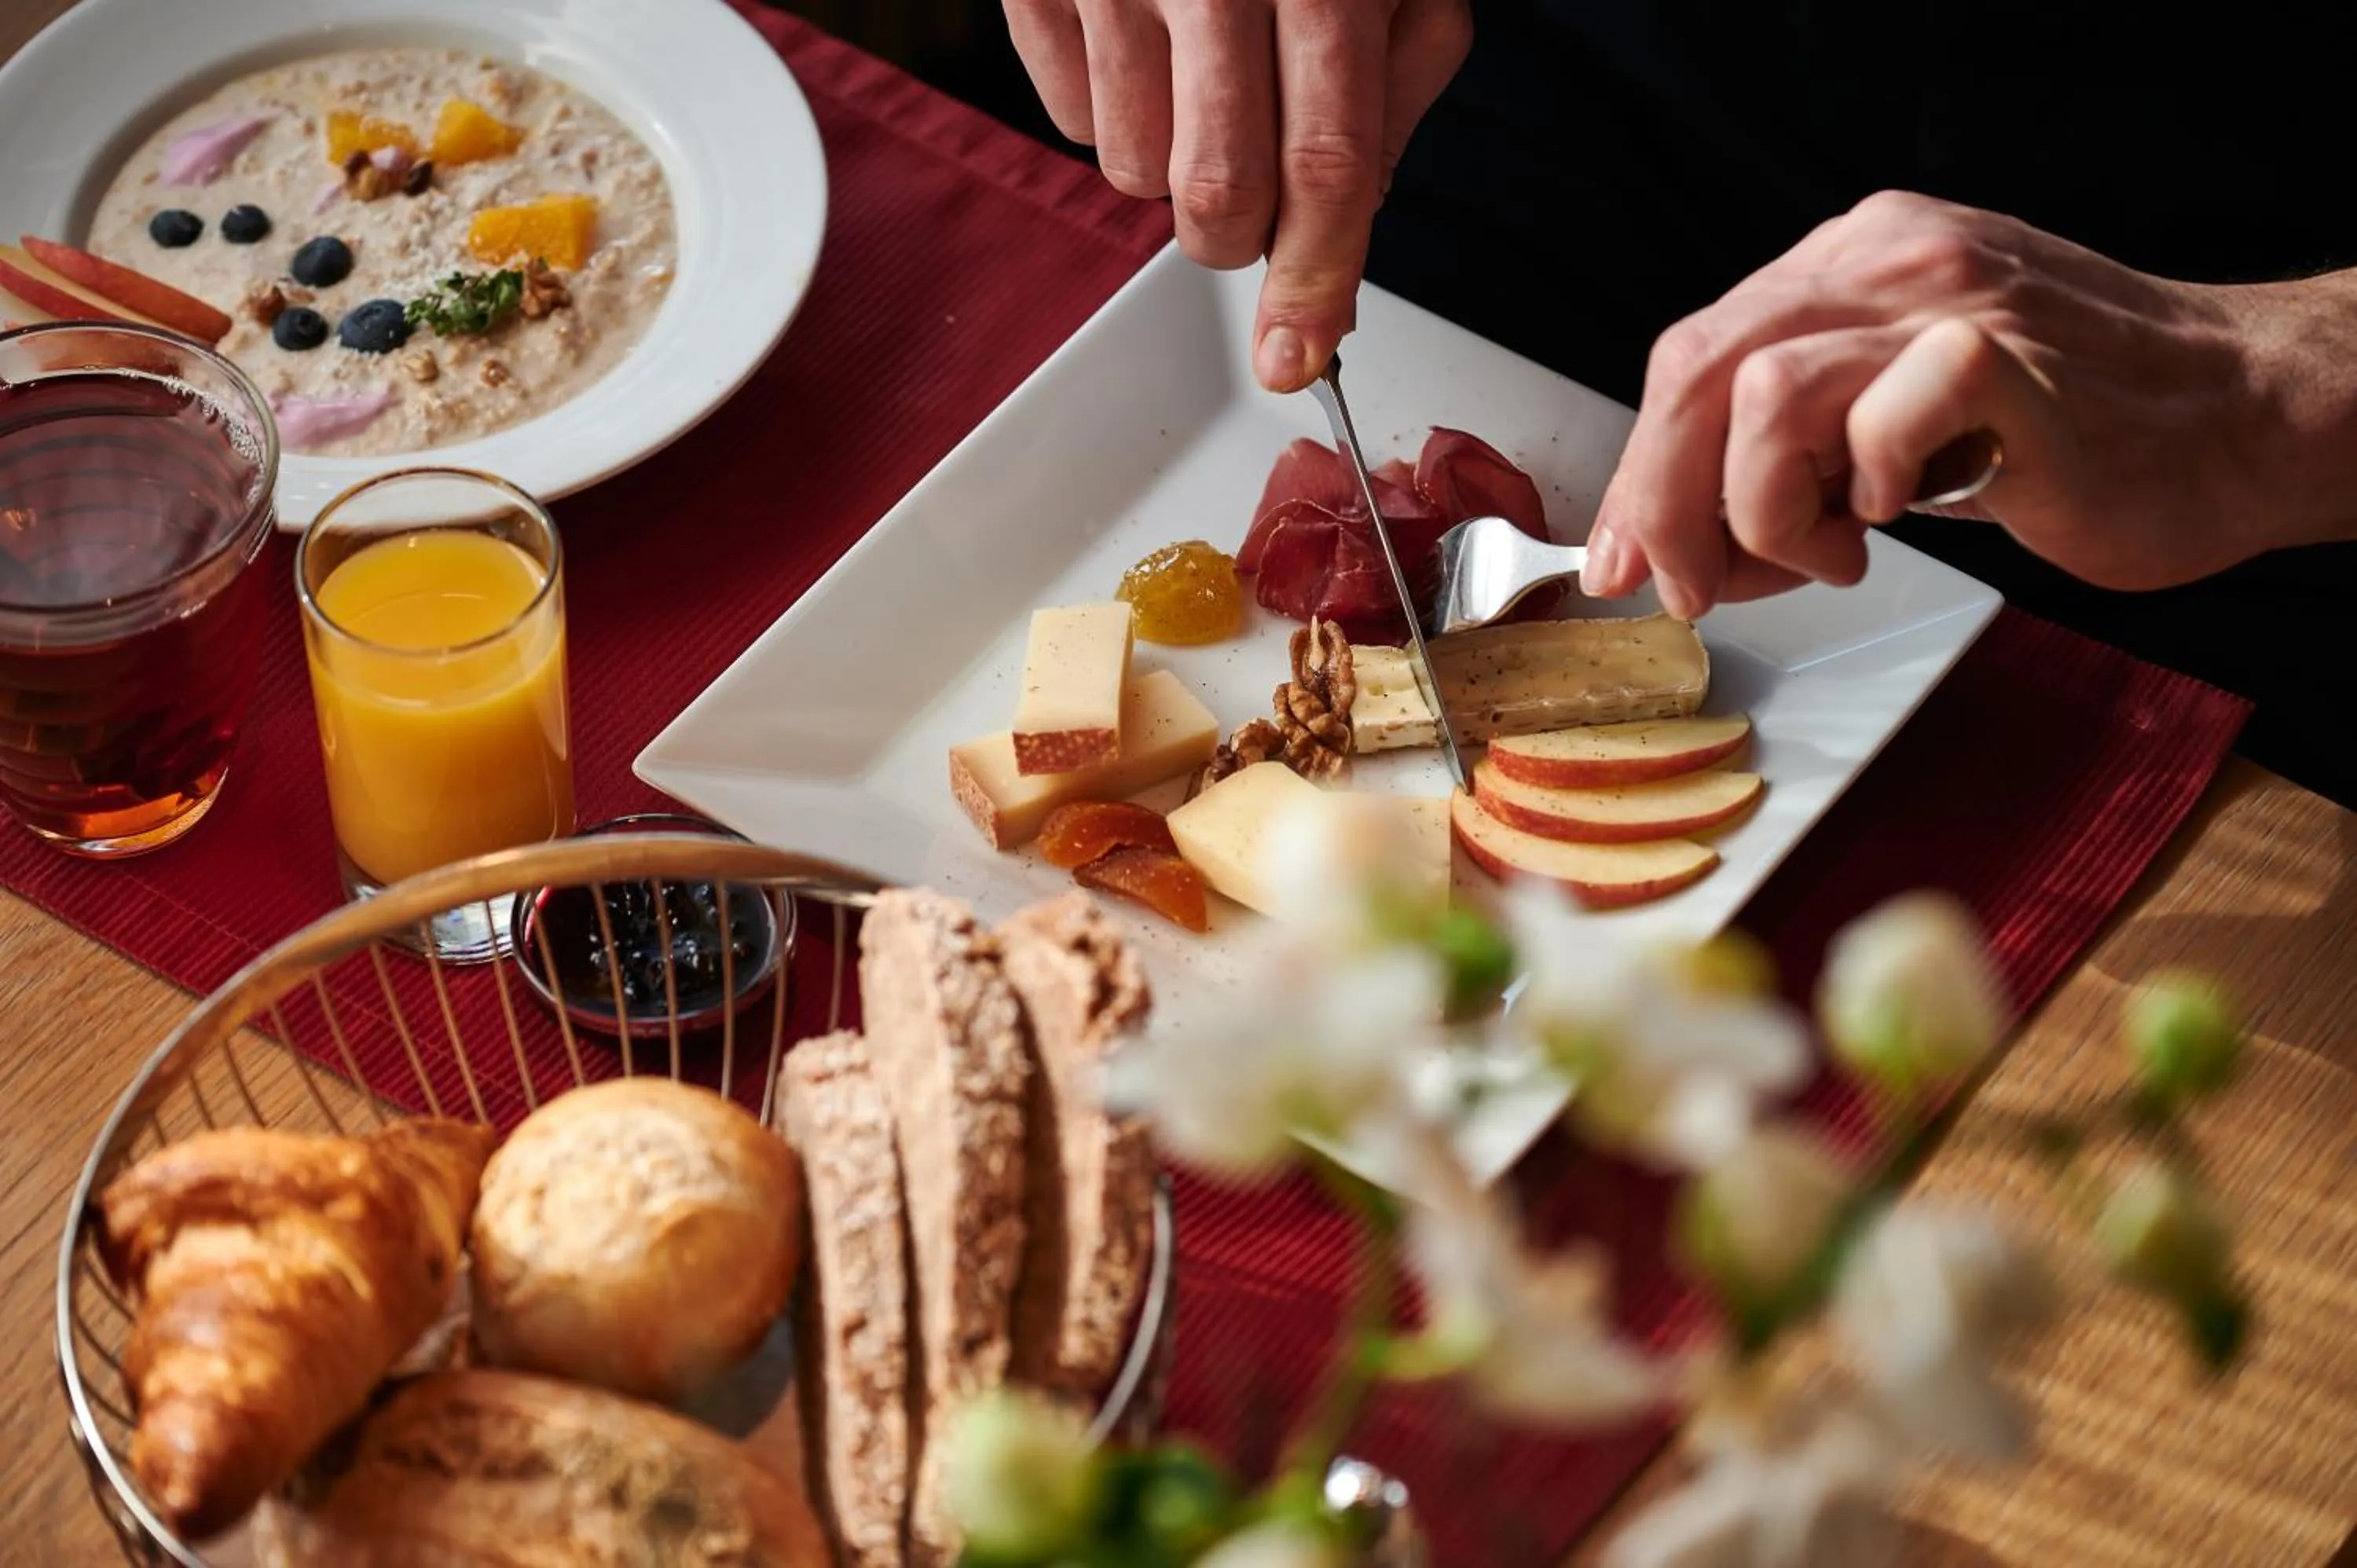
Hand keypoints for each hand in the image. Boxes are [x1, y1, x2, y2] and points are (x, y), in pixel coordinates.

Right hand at [1004, 0, 1471, 390]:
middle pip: (1215, 195)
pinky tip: (1144, 42)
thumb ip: (1395, 91)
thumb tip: (1348, 228)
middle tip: (1252, 191)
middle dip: (1238, 235)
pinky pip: (1069, 120)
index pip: (1323, 165)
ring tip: (1198, 76)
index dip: (1312, 281)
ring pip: (1133, 173)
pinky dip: (1113, 111)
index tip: (1296, 360)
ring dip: (1173, 165)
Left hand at [1579, 191, 2322, 619]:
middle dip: (1666, 502)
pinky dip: (1865, 488)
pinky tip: (1906, 516)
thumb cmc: (2081, 431)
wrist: (2250, 419)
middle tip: (1697, 587)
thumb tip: (1678, 542)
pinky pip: (1876, 419)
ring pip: (1759, 395)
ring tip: (1835, 550)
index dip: (1641, 472)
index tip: (1628, 559)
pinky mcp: (2005, 362)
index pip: (1692, 359)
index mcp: (1853, 262)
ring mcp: (1948, 303)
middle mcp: (1888, 260)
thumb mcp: (1898, 422)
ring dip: (1764, 509)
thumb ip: (1791, 456)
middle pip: (1697, 369)